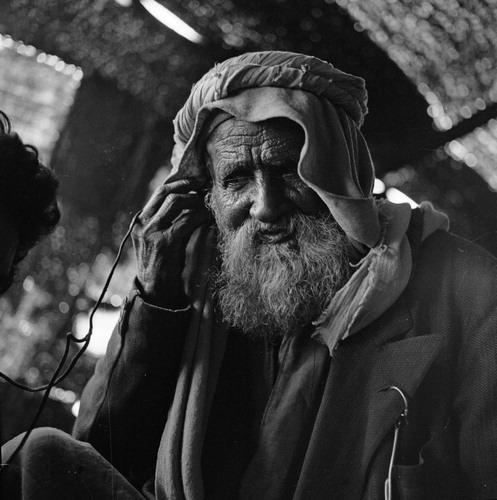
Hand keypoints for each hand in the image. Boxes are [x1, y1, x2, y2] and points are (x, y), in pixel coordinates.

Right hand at [132, 178, 211, 307]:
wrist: (155, 291)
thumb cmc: (162, 265)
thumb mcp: (158, 240)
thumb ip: (167, 222)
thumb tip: (189, 203)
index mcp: (140, 221)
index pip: (159, 192)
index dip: (179, 183)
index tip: (195, 181)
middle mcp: (143, 223)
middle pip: (165, 191)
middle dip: (187, 185)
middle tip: (204, 185)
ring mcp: (152, 232)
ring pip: (176, 202)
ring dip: (195, 200)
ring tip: (207, 204)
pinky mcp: (165, 242)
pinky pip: (187, 220)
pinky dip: (200, 216)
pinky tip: (209, 217)